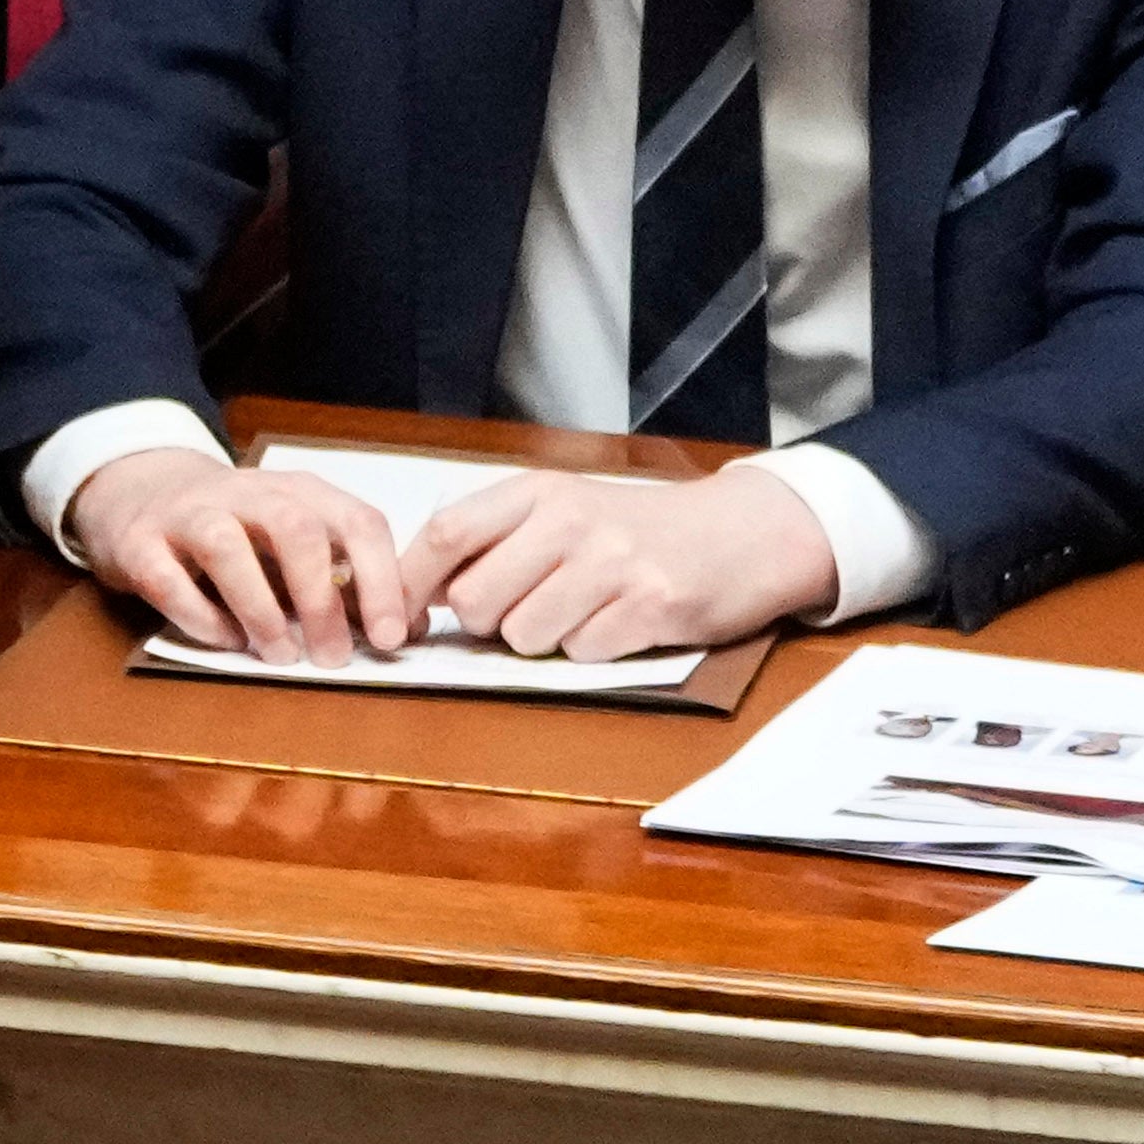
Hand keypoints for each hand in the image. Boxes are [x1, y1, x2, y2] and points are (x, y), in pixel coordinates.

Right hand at [63, 444, 416, 663]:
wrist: (138, 491)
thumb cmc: (236, 529)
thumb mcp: (296, 541)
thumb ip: (346, 579)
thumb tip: (412, 626)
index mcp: (297, 491)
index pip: (357, 521)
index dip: (382, 581)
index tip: (389, 638)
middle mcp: (244, 491)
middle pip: (294, 530)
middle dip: (320, 601)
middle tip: (332, 657)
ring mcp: (185, 512)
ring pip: (225, 547)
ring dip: (260, 610)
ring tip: (280, 655)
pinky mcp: (138, 542)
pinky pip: (168, 580)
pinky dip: (202, 619)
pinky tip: (226, 640)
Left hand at [404, 460, 844, 662]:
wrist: (742, 533)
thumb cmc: (640, 527)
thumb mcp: (564, 508)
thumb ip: (498, 537)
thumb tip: (422, 589)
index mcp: (538, 492)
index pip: (446, 533)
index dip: (411, 582)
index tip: (401, 616)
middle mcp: (571, 522)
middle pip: (475, 597)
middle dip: (484, 623)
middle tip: (518, 614)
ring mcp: (613, 564)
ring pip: (524, 634)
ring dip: (541, 639)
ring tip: (578, 614)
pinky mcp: (652, 607)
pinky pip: (582, 651)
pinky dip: (589, 649)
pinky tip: (617, 624)